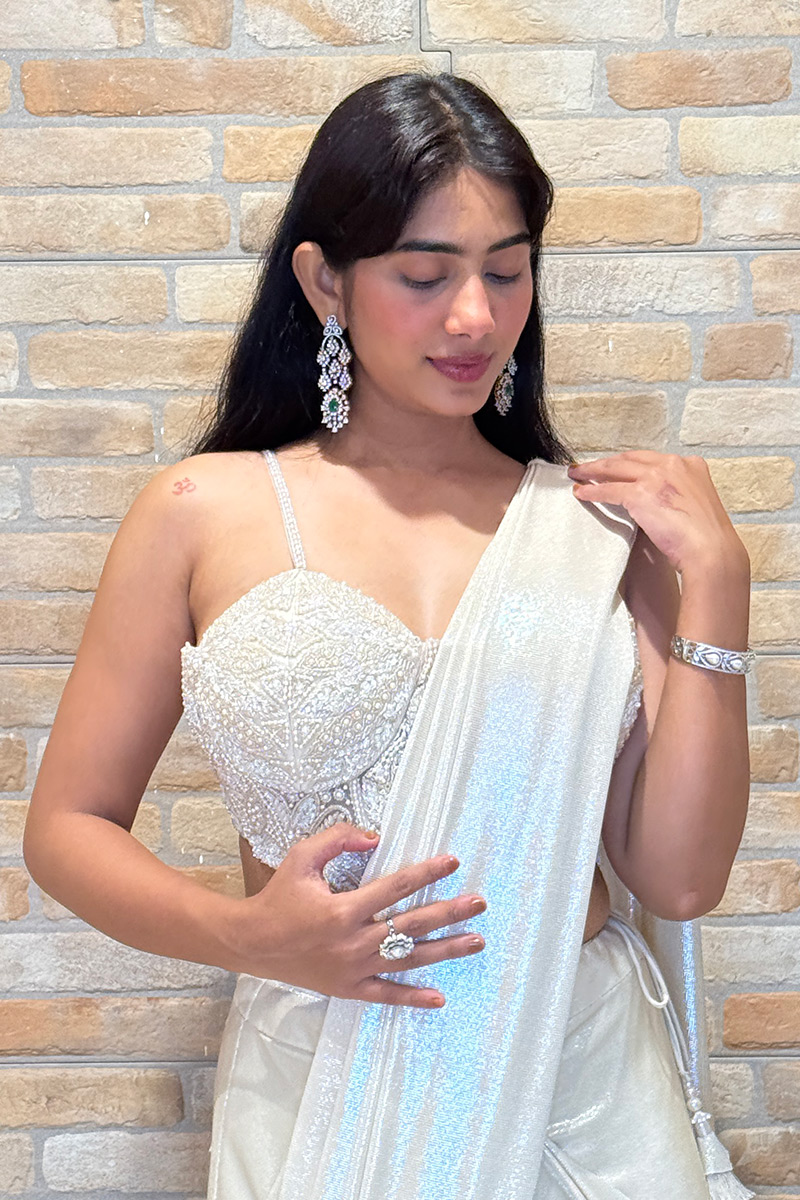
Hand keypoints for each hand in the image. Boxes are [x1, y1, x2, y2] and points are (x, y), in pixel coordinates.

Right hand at [227, 822, 486, 1008]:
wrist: (252, 942)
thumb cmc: (278, 897)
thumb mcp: (301, 857)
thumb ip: (337, 839)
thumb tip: (375, 836)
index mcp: (343, 909)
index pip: (396, 888)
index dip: (427, 872)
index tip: (453, 861)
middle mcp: (353, 941)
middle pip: (412, 925)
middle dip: (449, 912)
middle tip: (479, 903)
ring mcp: (352, 968)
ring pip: (408, 960)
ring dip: (445, 950)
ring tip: (475, 941)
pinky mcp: (347, 988)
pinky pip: (385, 994)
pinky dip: (412, 997)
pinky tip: (438, 998)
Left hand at [567, 451, 749, 577]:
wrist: (711, 551)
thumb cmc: (706, 538)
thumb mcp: (696, 504)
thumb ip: (677, 494)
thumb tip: (658, 500)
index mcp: (690, 465)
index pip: (651, 459)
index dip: (629, 462)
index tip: (616, 466)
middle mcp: (673, 465)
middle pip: (630, 458)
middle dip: (606, 462)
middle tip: (588, 466)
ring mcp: (656, 477)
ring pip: (615, 469)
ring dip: (593, 471)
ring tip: (577, 475)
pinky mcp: (641, 494)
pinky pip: (609, 490)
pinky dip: (593, 492)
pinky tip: (582, 493)